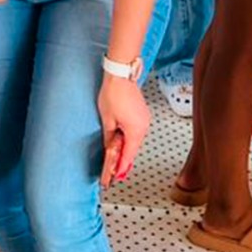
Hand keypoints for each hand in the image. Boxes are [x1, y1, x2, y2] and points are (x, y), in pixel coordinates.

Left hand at [98, 73, 151, 187]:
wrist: (120, 75)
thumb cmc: (114, 93)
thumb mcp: (107, 119)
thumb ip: (109, 137)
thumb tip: (109, 147)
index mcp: (135, 130)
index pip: (129, 154)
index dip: (122, 166)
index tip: (117, 175)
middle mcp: (143, 126)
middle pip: (134, 148)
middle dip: (124, 158)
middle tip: (116, 169)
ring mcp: (144, 119)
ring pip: (136, 139)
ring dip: (127, 147)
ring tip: (117, 156)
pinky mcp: (143, 113)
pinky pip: (137, 130)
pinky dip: (130, 137)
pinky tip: (122, 139)